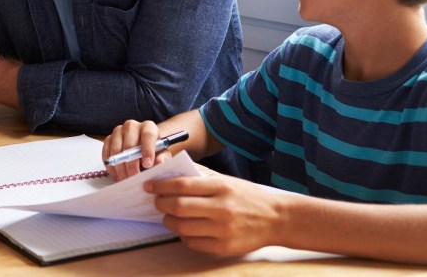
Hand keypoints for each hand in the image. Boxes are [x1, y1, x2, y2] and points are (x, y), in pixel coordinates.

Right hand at [103, 119, 167, 180]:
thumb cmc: (153, 151)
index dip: (147, 150)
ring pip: (116, 150)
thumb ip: (162, 158)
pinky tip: (118, 175)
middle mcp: (132, 126)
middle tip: (134, 177)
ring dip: (120, 168)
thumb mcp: (162, 154)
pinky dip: (111, 167)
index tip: (148, 164)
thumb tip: (158, 162)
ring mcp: (118, 131)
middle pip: (129, 145)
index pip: (148, 135)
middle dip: (131, 165)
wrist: (142, 148)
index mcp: (148, 126)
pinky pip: (106, 153)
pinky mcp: (108, 139)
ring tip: (126, 178)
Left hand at [148, 175, 282, 254]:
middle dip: (161, 204)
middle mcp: (221, 207)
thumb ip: (203, 181)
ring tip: (168, 216)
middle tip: (157, 202)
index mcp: (221, 186)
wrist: (276, 219)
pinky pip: (193, 243)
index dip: (161, 186)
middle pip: (178, 207)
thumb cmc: (249, 197)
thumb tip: (172, 180)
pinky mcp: (223, 246)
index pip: (182, 185)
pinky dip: (183, 236)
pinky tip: (184, 229)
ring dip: (169, 221)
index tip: (150, 186)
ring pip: (182, 227)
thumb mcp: (228, 181)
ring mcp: (222, 229)